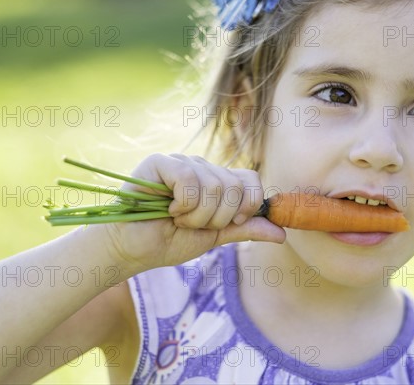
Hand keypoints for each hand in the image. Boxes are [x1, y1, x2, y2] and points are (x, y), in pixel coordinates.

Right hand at [97, 153, 285, 271]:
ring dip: (197, 216)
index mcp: (216, 180)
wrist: (132, 251)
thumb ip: (245, 230)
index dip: (248, 205)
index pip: (251, 180)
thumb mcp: (215, 237)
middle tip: (193, 224)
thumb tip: (282, 232)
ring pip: (214, 186)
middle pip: (235, 185)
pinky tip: (167, 210)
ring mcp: (182, 162)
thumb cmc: (169, 242)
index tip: (231, 224)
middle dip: (218, 218)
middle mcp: (202, 167)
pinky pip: (190, 181)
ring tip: (177, 219)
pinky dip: (182, 205)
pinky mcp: (160, 163)